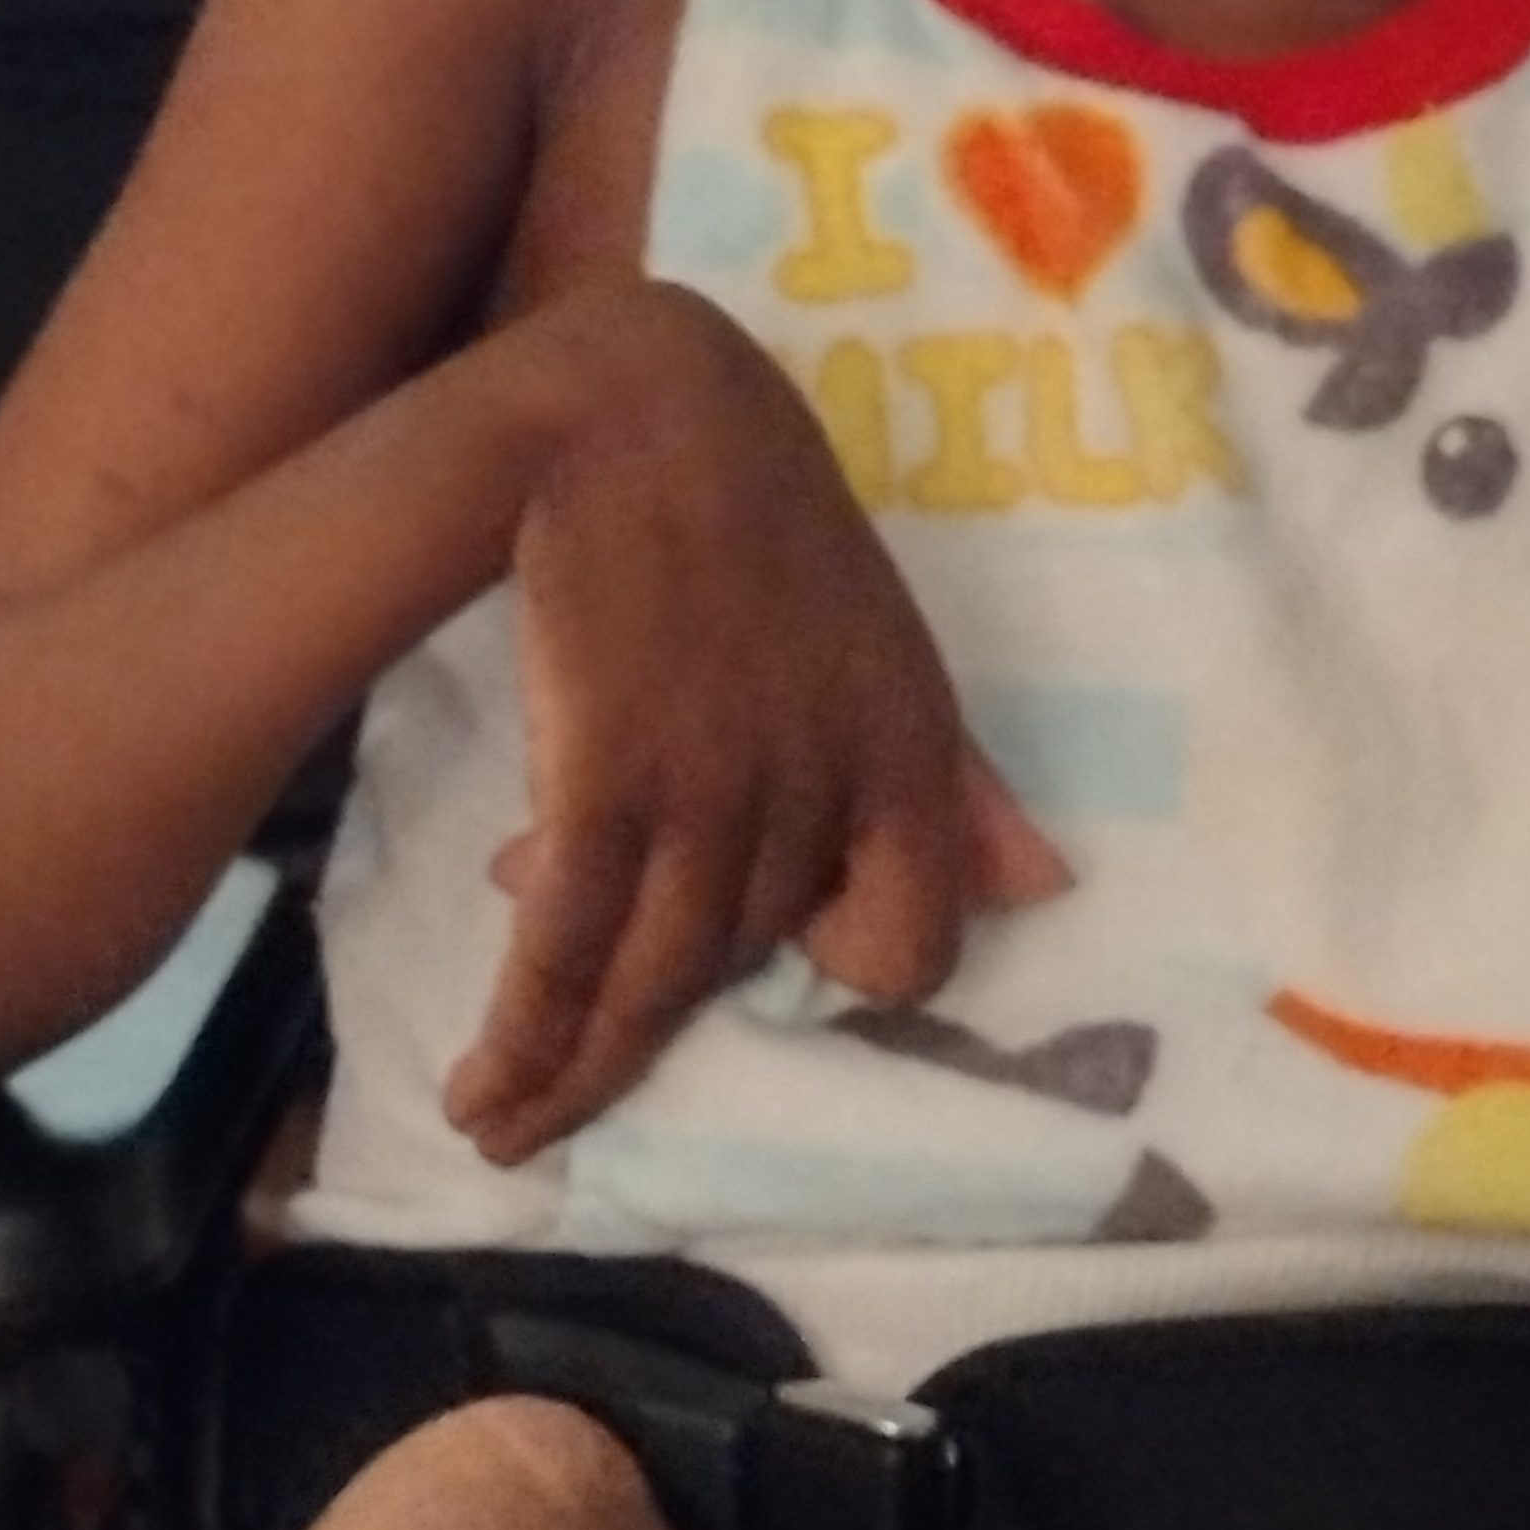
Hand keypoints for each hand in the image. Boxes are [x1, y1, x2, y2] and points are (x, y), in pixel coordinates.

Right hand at [443, 281, 1068, 1162]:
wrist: (640, 409)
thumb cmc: (764, 523)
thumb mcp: (886, 645)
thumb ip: (957, 782)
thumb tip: (1042, 889)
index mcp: (913, 751)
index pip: (913, 943)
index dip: (843, 966)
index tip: (770, 963)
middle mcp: (826, 785)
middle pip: (745, 965)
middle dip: (648, 1018)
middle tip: (564, 1085)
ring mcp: (715, 785)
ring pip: (653, 984)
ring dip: (566, 1075)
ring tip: (502, 1120)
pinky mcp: (606, 775)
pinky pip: (568, 950)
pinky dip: (525, 1036)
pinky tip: (487, 1081)